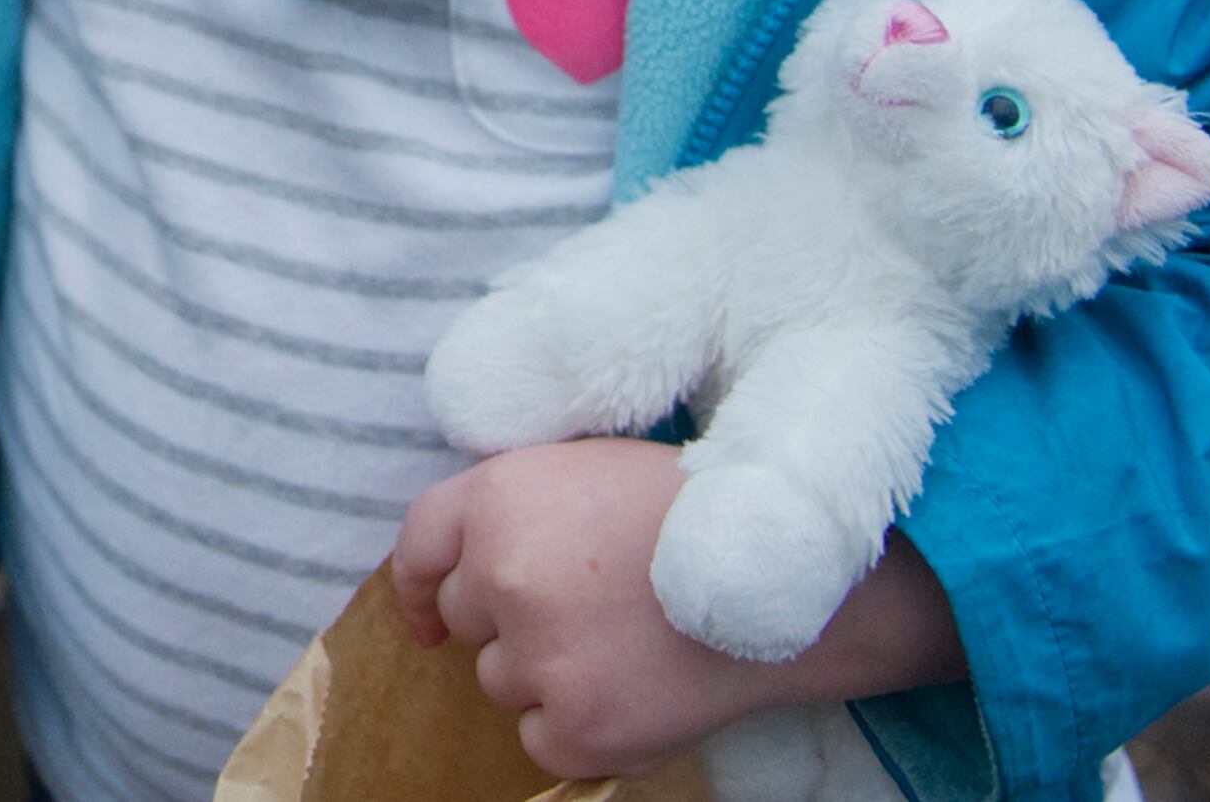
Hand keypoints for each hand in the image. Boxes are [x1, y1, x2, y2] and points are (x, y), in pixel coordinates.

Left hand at [388, 440, 963, 780]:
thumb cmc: (693, 515)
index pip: (416, 544)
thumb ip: (511, 509)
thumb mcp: (587, 470)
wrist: (794, 581)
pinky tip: (636, 687)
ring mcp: (539, 656)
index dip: (416, 585)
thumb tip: (449, 572)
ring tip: (626, 640)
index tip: (426, 617)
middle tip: (589, 606)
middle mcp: (503, 574)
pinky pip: (538, 739)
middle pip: (461, 618)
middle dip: (506, 619)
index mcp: (498, 497)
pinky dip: (578, 727)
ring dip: (545, 672)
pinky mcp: (578, 727)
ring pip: (499, 680)